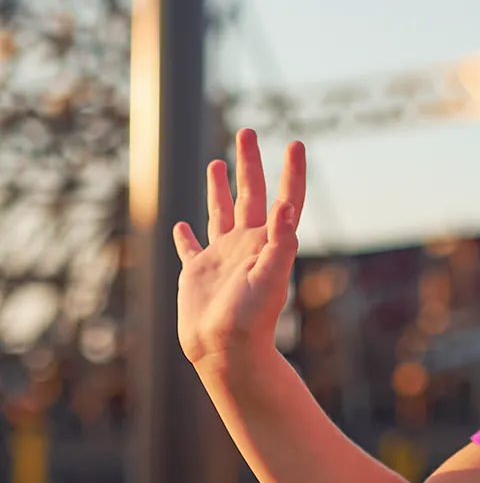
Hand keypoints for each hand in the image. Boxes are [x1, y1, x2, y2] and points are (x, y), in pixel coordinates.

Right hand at [173, 129, 306, 370]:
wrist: (226, 351)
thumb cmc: (252, 318)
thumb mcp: (271, 276)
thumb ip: (281, 241)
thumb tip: (286, 205)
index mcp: (268, 242)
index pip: (284, 199)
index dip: (291, 172)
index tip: (296, 142)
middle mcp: (247, 244)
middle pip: (249, 194)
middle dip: (249, 162)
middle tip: (246, 131)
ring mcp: (222, 257)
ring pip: (220, 212)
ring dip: (219, 188)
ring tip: (218, 163)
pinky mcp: (198, 273)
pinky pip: (191, 249)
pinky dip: (186, 237)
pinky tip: (181, 226)